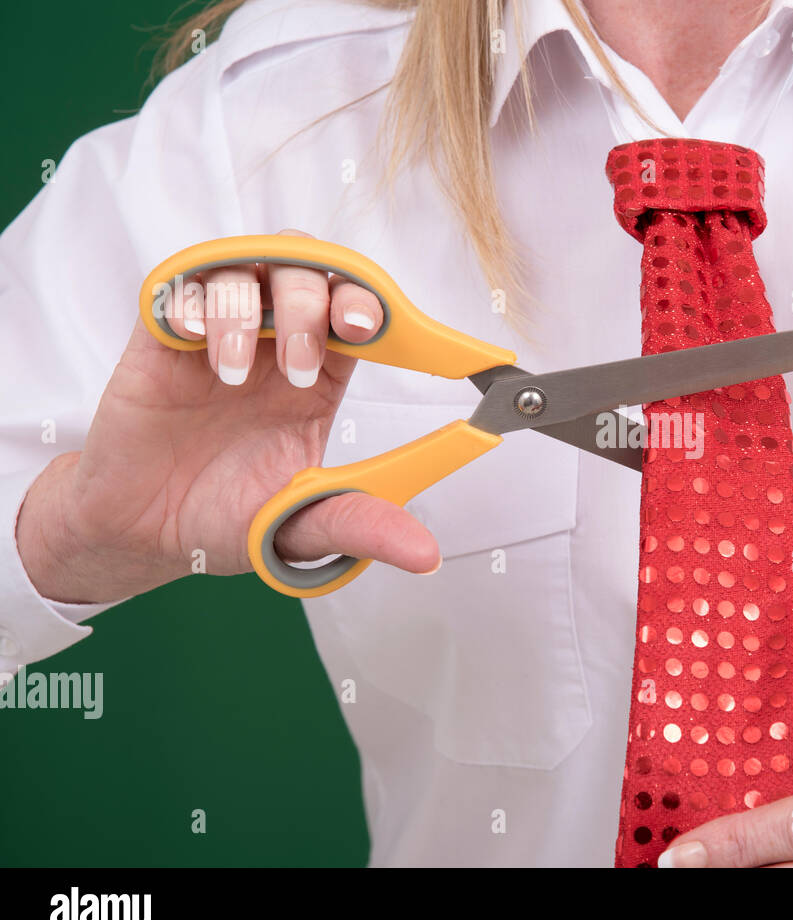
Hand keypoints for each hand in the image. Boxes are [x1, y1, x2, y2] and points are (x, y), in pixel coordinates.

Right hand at [17, 228, 441, 602]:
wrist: (145, 533)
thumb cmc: (226, 517)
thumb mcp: (302, 526)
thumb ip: (361, 527)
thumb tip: (425, 554)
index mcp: (320, 377)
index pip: (359, 313)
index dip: (373, 306)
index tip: (374, 328)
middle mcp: (274, 346)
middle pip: (307, 272)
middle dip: (317, 298)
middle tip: (315, 352)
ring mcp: (217, 337)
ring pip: (244, 270)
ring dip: (250, 310)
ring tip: (236, 375)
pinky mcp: (160, 343)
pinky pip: (176, 289)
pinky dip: (191, 303)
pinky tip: (195, 344)